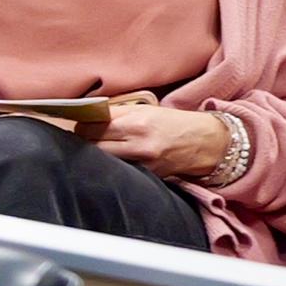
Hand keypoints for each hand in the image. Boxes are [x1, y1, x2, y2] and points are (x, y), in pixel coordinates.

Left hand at [95, 96, 237, 184]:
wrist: (205, 142)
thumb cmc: (175, 123)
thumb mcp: (147, 110)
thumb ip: (118, 114)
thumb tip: (89, 117)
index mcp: (137, 119)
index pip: (95, 123)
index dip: (82, 124)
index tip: (80, 125)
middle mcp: (138, 140)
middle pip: (93, 143)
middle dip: (85, 141)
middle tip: (84, 139)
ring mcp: (143, 160)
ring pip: (104, 159)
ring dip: (96, 154)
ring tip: (97, 149)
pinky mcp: (148, 175)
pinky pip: (120, 170)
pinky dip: (113, 165)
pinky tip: (113, 161)